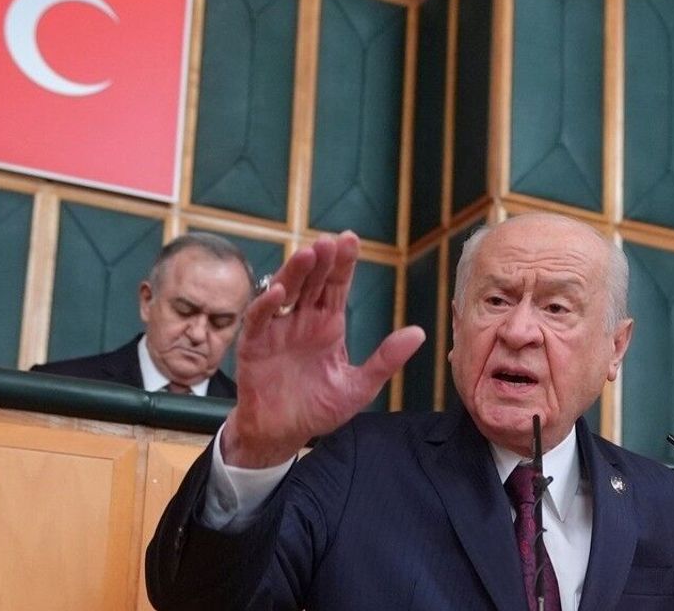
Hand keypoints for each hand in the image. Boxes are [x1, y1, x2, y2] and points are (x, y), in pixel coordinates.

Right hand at [221, 231, 424, 467]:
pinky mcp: (254, 345)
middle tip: (330, 241)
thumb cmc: (318, 409)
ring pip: (286, 291)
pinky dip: (265, 304)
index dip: (344, 263)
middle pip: (313, 281)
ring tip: (309, 254)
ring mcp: (277, 329)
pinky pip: (259, 319)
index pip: (337, 285)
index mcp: (328, 324)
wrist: (282, 434)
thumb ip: (385, 360)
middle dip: (322, 261)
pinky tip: (277, 292)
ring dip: (295, 272)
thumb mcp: (358, 387)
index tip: (351, 239)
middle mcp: (303, 319)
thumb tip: (419, 333)